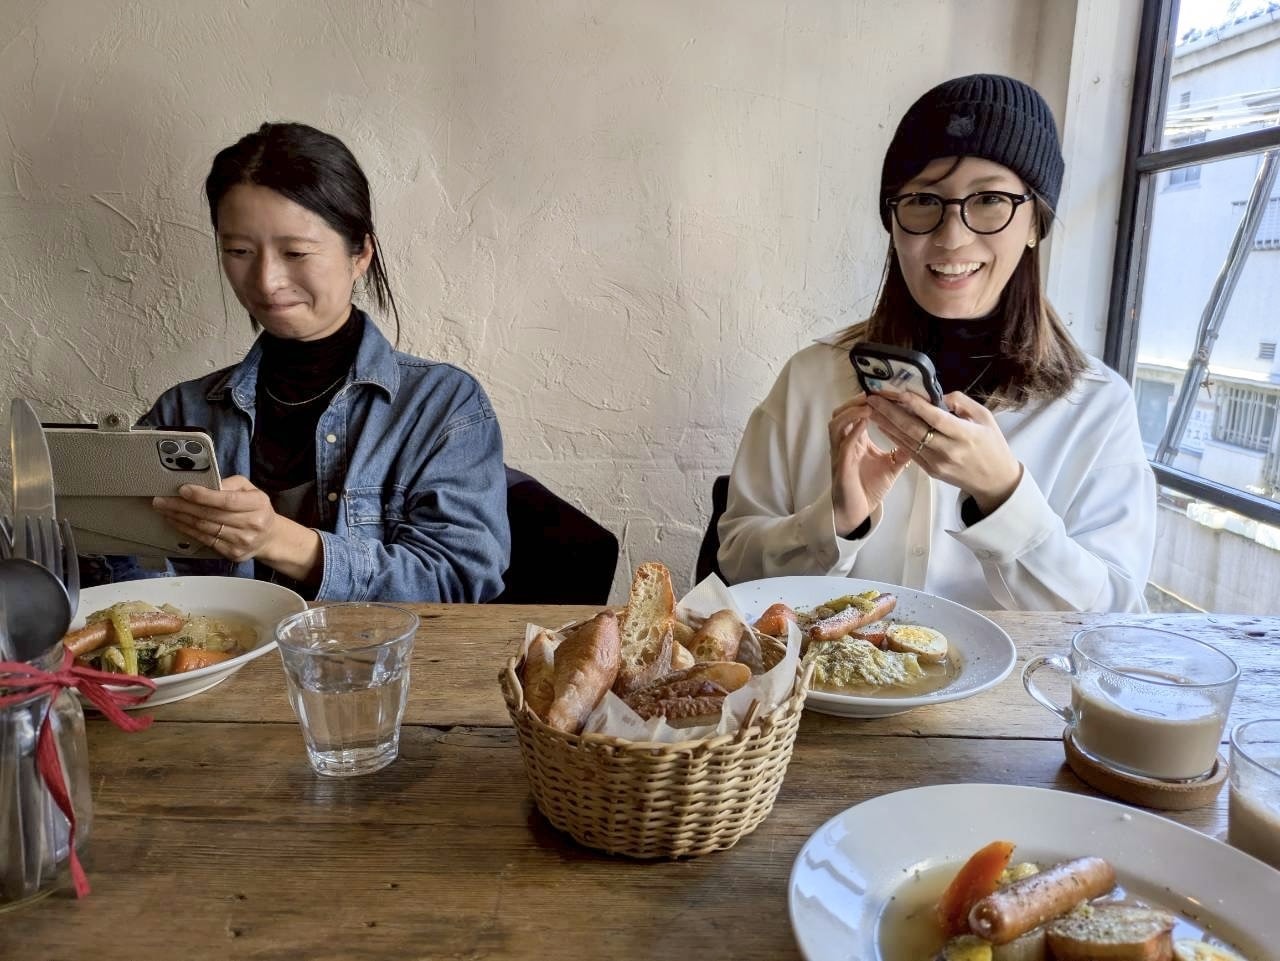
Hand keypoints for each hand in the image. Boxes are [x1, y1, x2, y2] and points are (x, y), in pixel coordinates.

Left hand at [152, 476, 321, 580]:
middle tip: (162, 499)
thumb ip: (230, 484)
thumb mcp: (250, 489)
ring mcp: (241, 541)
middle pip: (211, 515)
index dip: (203, 496)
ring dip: (180, 518)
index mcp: (258, 504)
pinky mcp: (232, 553)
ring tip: (164, 509)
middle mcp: (252, 524)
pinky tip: (176, 521)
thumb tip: (206, 484)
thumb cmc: (256, 509)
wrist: (269, 537)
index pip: (227, 500)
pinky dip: (187, 530)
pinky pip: (204, 539)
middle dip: (182, 506)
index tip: (183, 489)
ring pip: (204, 528)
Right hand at [828, 395, 909, 534]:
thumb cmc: (869, 488)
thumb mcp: (891, 464)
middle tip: (871, 393)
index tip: (882, 391)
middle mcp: (844, 443)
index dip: (865, 401)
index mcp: (854, 440)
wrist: (857, 511)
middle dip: (854, 401)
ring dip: (851, 412)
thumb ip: (902, 449)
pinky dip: (853, 430)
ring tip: (868, 404)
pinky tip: (864, 421)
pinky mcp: (841, 466)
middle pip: (841, 413)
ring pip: (836, 424)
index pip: (856, 414)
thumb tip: (922, 437)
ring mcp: (840, 453)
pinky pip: (843, 443)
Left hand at [864, 388, 1022, 513]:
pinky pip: (909, 452)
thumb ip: (962, 403)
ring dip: (887, 424)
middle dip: (891, 412)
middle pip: (914, 429)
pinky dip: (895, 438)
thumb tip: (937, 395)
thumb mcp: (985, 417)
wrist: (995, 481)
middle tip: (873, 398)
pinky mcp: (930, 471)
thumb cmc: (992, 445)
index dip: (917, 406)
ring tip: (871, 409)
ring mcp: (937, 463)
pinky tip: (883, 426)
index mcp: (965, 435)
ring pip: (907, 441)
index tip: (900, 393)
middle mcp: (948, 450)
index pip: (936, 419)